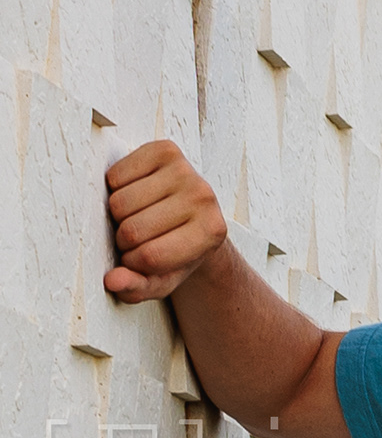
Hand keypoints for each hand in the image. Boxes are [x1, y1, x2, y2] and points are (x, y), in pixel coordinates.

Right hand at [104, 140, 228, 302]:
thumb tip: (112, 281)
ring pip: (119, 202)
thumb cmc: (172, 251)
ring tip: (136, 216)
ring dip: (117, 215)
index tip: (140, 260)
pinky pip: (115, 175)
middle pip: (131, 229)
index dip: (132, 264)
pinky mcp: (165, 149)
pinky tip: (134, 194)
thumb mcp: (159, 280)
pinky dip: (114, 188)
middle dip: (124, 240)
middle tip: (138, 237)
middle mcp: (205, 197)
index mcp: (211, 234)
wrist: (187, 213)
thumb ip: (137, 288)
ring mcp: (187, 170)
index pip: (151, 257)